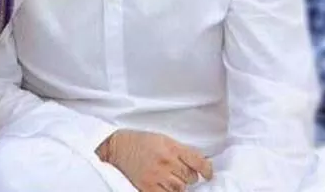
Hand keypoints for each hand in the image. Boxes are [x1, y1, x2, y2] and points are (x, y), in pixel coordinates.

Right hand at [97, 129, 212, 191]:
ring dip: (179, 186)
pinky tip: (164, 186)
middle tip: (180, 173)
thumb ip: (180, 150)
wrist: (116, 147)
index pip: (198, 161)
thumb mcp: (162, 139)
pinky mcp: (147, 187)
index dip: (207, 170)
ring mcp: (156, 175)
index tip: (208, 174)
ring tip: (171, 179)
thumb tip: (199, 163)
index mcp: (171, 147)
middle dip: (189, 176)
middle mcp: (166, 161)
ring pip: (180, 189)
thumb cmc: (140, 141)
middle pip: (190, 178)